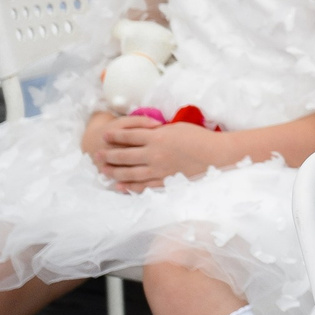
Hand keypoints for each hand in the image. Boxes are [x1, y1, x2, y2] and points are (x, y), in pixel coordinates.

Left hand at [94, 116, 224, 191]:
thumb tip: (144, 133)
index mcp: (157, 137)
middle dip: (109, 154)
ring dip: (114, 172)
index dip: (115, 136)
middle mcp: (154, 154)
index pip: (130, 136)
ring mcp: (158, 170)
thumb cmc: (200, 138)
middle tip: (97, 154)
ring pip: (130, 173)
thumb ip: (158, 132)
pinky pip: (143, 186)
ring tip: (103, 171)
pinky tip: (120, 186)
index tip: (105, 135)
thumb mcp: (176, 128)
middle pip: (125, 155)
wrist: (217, 155)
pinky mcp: (165, 182)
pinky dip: (129, 187)